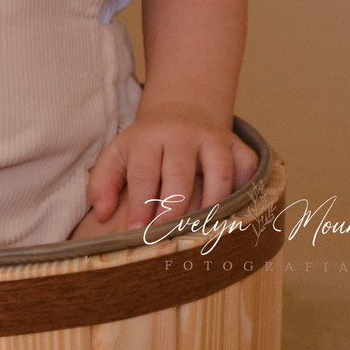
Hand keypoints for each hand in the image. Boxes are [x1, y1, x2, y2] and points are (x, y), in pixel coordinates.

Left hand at [84, 104, 258, 235]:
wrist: (181, 114)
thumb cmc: (146, 147)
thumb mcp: (117, 156)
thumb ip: (102, 183)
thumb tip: (102, 213)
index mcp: (148, 138)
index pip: (143, 172)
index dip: (140, 204)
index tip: (136, 232)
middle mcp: (183, 134)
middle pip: (180, 172)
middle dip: (173, 207)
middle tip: (167, 235)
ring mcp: (213, 138)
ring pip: (218, 172)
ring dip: (211, 205)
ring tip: (202, 233)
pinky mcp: (238, 145)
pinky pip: (247, 169)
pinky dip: (244, 191)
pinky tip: (233, 214)